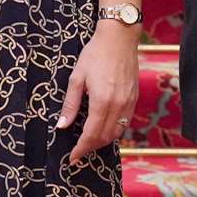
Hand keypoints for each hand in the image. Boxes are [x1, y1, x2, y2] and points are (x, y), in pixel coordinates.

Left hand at [59, 21, 139, 165]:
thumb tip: (62, 125)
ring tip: (88, 142)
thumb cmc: (95, 54)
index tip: (71, 158)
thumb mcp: (77, 78)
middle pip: (105, 138)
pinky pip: (125, 122)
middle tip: (77, 152)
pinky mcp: (134, 99)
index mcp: (102, 101)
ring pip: (117, 133)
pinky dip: (114, 131)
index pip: (91, 135)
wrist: (119, 39)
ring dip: (102, 141)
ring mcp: (129, 103)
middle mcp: (118, 106)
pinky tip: (103, 128)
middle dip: (90, 148)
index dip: (81, 149)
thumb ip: (71, 104)